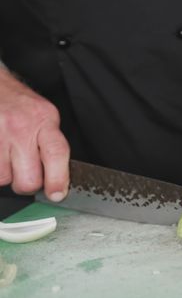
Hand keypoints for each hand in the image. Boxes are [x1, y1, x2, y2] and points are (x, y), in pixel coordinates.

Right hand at [0, 69, 69, 200]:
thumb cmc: (19, 104)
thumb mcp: (44, 116)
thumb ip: (52, 143)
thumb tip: (59, 178)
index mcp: (44, 120)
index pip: (56, 153)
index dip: (58, 178)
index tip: (57, 194)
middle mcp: (20, 127)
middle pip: (28, 178)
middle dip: (28, 184)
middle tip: (27, 174)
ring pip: (4, 179)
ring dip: (6, 175)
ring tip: (7, 157)